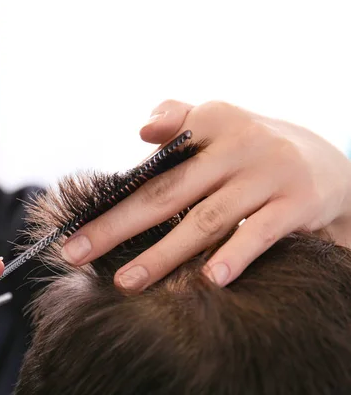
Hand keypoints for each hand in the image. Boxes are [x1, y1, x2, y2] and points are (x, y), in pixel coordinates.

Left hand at [61, 100, 350, 290]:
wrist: (328, 161)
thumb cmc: (251, 149)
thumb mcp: (219, 124)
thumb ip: (178, 119)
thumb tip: (141, 131)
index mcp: (211, 120)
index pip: (153, 161)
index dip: (113, 194)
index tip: (75, 224)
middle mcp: (239, 143)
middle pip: (167, 192)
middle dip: (117, 226)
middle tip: (76, 254)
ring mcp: (269, 173)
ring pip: (205, 220)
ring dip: (162, 254)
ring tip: (125, 282)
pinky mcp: (298, 202)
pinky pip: (259, 232)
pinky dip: (234, 256)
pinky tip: (209, 281)